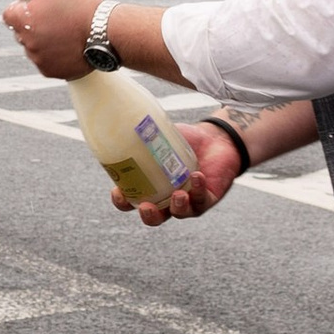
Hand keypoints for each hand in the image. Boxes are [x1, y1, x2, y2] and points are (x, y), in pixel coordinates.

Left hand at [3, 0, 98, 79]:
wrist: (106, 33)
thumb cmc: (83, 6)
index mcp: (24, 19)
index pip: (8, 14)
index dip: (21, 8)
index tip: (35, 7)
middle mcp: (27, 41)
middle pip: (19, 31)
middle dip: (32, 24)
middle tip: (55, 18)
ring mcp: (38, 58)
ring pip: (32, 47)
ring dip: (42, 40)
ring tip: (64, 32)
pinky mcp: (49, 71)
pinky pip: (44, 61)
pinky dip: (52, 54)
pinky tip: (67, 45)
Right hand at [128, 124, 242, 227]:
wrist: (215, 138)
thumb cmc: (185, 139)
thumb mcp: (161, 135)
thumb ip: (143, 133)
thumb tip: (120, 116)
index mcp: (150, 187)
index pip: (130, 200)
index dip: (122, 201)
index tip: (118, 192)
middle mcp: (167, 199)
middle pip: (154, 217)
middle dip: (149, 216)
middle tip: (146, 207)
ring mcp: (187, 202)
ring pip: (179, 213)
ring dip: (177, 207)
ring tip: (177, 194)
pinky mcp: (207, 199)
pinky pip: (201, 200)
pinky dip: (198, 190)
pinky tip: (196, 176)